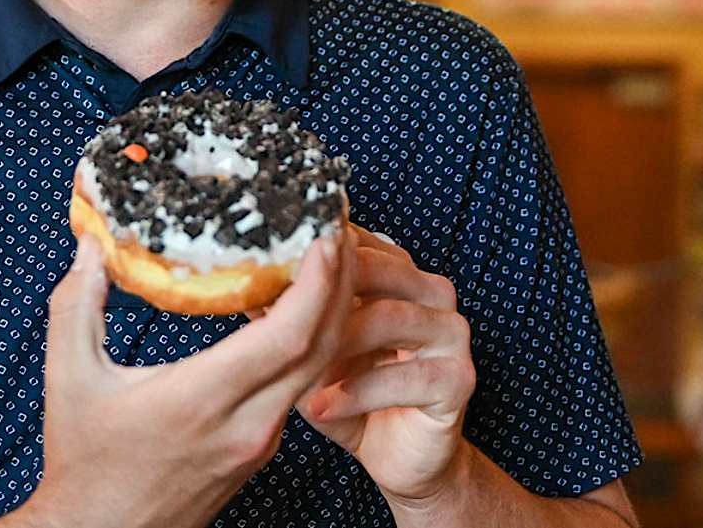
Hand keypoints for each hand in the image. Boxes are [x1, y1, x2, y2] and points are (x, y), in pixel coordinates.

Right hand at [11, 220, 357, 527]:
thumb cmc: (84, 463)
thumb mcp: (70, 378)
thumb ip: (77, 305)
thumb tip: (90, 246)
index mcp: (200, 400)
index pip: (286, 336)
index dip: (317, 282)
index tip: (325, 234)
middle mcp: (244, 424)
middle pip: (321, 346)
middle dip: (343, 282)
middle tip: (340, 226)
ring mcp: (259, 441)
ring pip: (319, 367)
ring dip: (334, 311)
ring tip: (331, 256)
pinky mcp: (262, 449)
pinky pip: (303, 385)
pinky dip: (314, 341)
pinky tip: (304, 308)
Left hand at [286, 227, 477, 504]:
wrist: (400, 459)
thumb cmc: (354, 397)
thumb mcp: (314, 354)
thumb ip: (292, 320)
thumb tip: (244, 290)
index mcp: (400, 275)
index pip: (357, 243)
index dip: (309, 255)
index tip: (265, 269)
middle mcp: (432, 293)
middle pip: (375, 270)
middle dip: (321, 291)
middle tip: (274, 312)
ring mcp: (451, 333)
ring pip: (391, 318)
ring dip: (336, 343)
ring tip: (293, 365)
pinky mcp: (458, 379)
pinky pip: (407, 377)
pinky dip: (358, 392)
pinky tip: (320, 406)